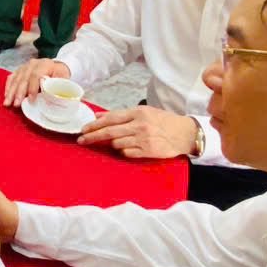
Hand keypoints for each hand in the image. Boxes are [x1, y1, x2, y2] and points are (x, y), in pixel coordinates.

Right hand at [3, 58, 69, 106]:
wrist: (56, 67)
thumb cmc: (60, 75)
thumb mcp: (63, 79)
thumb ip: (56, 86)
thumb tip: (50, 97)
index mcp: (45, 64)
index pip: (36, 75)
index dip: (32, 88)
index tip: (31, 100)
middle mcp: (33, 64)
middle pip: (23, 78)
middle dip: (19, 93)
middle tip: (16, 104)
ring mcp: (25, 66)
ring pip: (16, 79)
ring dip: (11, 92)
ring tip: (7, 103)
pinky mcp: (19, 70)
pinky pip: (11, 78)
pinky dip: (8, 87)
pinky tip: (6, 96)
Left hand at [77, 106, 198, 158]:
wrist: (185, 133)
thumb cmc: (162, 121)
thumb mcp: (143, 112)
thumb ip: (120, 115)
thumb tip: (98, 116)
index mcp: (138, 112)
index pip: (110, 118)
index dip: (94, 125)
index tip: (83, 129)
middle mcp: (140, 125)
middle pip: (109, 132)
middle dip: (92, 136)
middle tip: (82, 140)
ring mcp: (144, 139)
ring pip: (117, 144)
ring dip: (113, 144)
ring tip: (119, 142)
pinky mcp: (148, 151)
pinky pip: (127, 153)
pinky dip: (124, 151)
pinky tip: (129, 148)